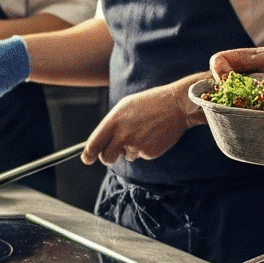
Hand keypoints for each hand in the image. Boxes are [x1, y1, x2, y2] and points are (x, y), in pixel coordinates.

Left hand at [81, 80, 205, 165]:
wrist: (176, 105)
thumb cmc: (150, 103)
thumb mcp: (125, 107)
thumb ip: (112, 124)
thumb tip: (103, 140)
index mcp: (113, 122)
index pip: (94, 144)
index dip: (88, 154)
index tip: (87, 159)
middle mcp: (122, 135)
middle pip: (106, 157)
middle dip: (108, 157)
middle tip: (113, 152)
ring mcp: (136, 146)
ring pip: (126, 155)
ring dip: (130, 149)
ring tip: (143, 131)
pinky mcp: (148, 153)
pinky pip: (140, 155)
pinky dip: (144, 149)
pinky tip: (153, 135)